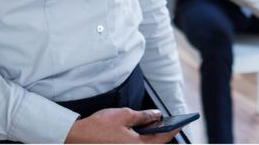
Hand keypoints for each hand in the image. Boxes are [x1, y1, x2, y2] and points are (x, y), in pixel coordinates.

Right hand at [65, 108, 179, 143]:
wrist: (77, 138)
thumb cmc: (99, 127)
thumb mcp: (124, 115)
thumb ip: (143, 116)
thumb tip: (157, 115)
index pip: (161, 138)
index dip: (173, 129)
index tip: (181, 123)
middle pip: (154, 144)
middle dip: (162, 134)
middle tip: (171, 123)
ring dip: (151, 137)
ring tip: (156, 123)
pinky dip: (141, 139)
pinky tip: (142, 130)